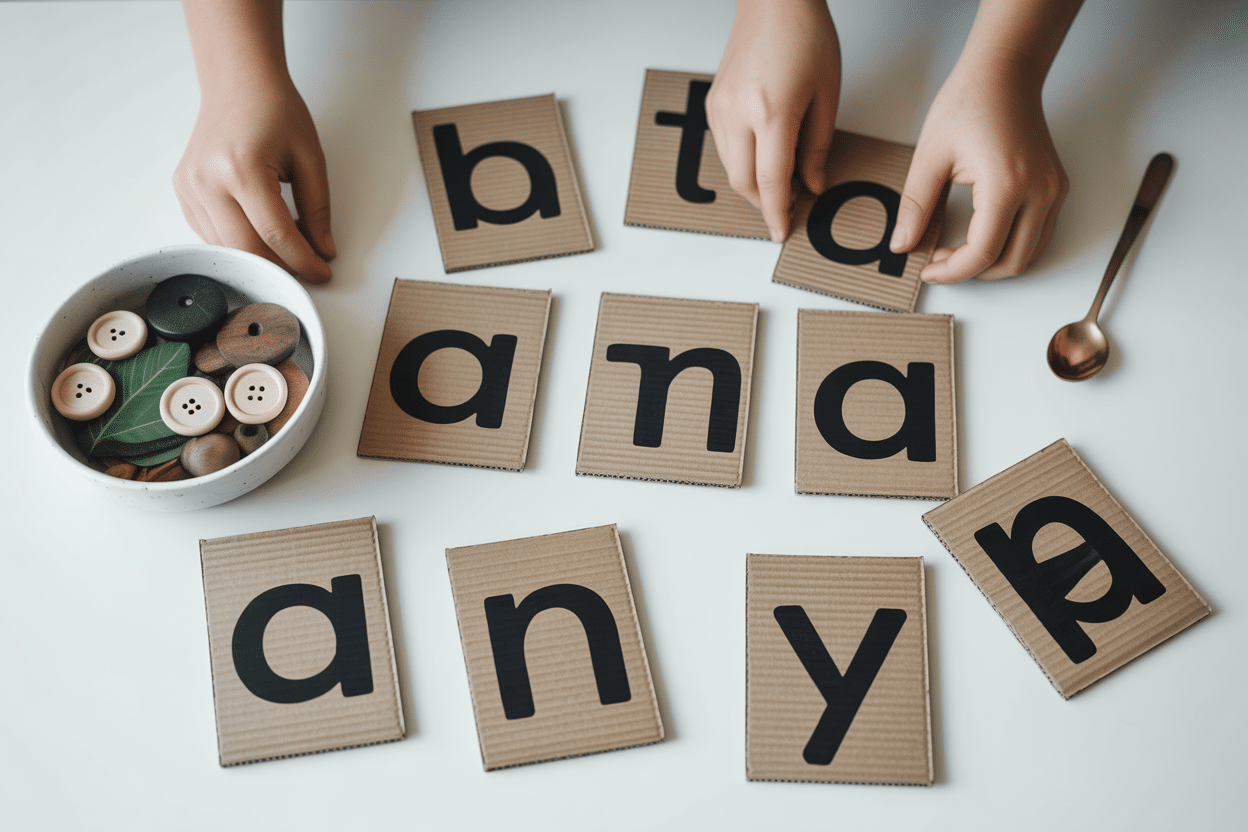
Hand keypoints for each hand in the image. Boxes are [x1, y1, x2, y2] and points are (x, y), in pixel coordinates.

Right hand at [173, 79, 334, 282]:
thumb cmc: (274, 111)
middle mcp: (207, 181)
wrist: (238, 83)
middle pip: (247, 249)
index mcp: (241, 169)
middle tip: (309, 267)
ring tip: (288, 245)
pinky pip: (211, 234)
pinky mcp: (183, 191)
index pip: (275, 235)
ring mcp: (189, 187)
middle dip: (282, 266)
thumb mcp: (309, 158)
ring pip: (226, 248)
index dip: (304, 260)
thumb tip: (323, 251)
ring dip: (261, 257)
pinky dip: (239, 242)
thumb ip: (317, 209)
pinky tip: (261, 232)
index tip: (323, 270)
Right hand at [706, 0, 840, 242]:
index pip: (771, 181)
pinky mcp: (712, 104)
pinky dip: (743, 162)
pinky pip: (724, 148)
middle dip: (765, 203)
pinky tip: (764, 156)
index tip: (783, 231)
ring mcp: (719, 109)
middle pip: (744, 183)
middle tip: (790, 206)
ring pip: (730, 169)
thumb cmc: (804, 35)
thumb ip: (817, 146)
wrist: (773, 0)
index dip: (778, 213)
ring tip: (782, 180)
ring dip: (753, 183)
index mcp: (771, 111)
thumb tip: (813, 184)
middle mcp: (738, 113)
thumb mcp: (826, 94)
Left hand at [890, 60, 1067, 282]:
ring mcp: (1053, 190)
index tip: (926, 270)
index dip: (952, 272)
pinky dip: (1009, 246)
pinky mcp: (1055, 188)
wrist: (1004, 75)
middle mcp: (1039, 191)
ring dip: (993, 263)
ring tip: (955, 251)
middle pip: (1012, 262)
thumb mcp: (930, 157)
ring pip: (1029, 254)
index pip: (982, 252)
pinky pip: (1038, 235)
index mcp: (1006, 184)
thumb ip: (915, 207)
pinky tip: (978, 237)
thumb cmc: (968, 104)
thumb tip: (901, 245)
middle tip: (937, 261)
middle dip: (971, 272)